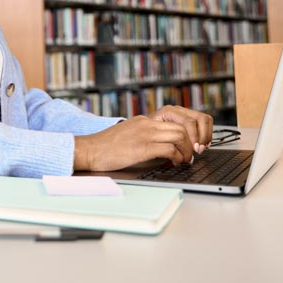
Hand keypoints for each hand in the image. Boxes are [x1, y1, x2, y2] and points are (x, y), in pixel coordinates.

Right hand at [73, 107, 212, 171]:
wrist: (89, 150)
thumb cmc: (106, 147)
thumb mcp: (128, 135)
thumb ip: (145, 136)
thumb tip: (164, 148)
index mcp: (144, 120)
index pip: (175, 119)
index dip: (188, 132)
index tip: (189, 144)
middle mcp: (146, 123)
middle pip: (182, 126)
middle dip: (193, 142)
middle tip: (192, 154)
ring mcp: (144, 134)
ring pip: (180, 136)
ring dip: (187, 151)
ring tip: (184, 160)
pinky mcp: (142, 148)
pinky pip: (170, 149)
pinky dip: (177, 157)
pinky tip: (174, 163)